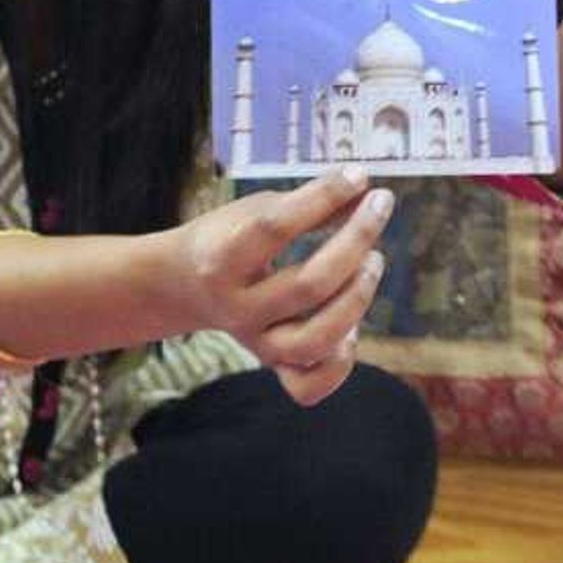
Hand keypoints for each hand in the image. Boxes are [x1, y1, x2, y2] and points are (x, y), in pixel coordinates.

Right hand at [166, 164, 394, 405]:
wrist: (185, 286)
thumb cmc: (230, 237)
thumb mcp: (255, 210)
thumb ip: (308, 205)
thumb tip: (366, 194)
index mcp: (220, 259)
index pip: (276, 228)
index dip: (323, 197)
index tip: (358, 176)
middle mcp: (236, 308)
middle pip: (309, 285)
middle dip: (356, 241)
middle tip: (378, 209)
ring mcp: (255, 342)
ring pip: (316, 340)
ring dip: (357, 299)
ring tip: (373, 262)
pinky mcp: (271, 364)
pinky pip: (308, 387)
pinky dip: (338, 365)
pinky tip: (351, 329)